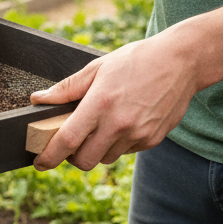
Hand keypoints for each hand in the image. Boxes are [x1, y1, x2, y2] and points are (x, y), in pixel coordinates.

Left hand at [29, 33, 198, 170]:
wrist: (182, 61)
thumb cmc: (138, 60)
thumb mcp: (98, 68)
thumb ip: (67, 88)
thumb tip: (40, 99)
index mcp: (100, 104)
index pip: (67, 141)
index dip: (49, 156)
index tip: (39, 163)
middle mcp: (119, 124)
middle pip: (85, 161)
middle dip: (74, 157)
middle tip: (73, 142)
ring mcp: (138, 134)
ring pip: (106, 158)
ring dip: (98, 149)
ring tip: (103, 126)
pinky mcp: (152, 139)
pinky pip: (127, 152)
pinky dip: (120, 143)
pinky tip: (125, 122)